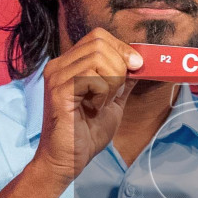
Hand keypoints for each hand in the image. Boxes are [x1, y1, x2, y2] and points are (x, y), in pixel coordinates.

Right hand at [31, 28, 142, 184]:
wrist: (68, 160)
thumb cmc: (86, 134)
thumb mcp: (112, 102)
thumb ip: (124, 82)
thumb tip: (140, 64)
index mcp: (70, 65)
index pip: (98, 36)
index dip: (121, 47)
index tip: (136, 66)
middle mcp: (59, 66)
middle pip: (99, 42)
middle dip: (120, 65)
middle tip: (117, 91)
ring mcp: (57, 77)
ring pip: (97, 57)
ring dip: (112, 81)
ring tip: (103, 102)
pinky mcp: (59, 91)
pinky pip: (91, 77)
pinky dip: (102, 93)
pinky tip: (94, 108)